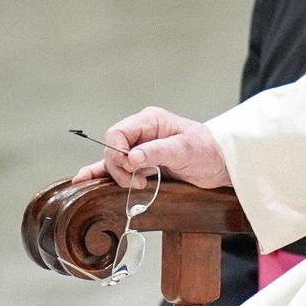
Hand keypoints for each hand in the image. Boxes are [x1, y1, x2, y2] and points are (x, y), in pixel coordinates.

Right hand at [70, 106, 229, 188]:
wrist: (222, 164)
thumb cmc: (208, 151)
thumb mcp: (185, 150)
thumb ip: (158, 152)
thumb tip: (132, 158)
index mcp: (150, 121)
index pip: (118, 133)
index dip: (118, 152)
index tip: (132, 167)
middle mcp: (142, 132)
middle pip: (113, 148)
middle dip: (120, 167)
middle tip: (140, 181)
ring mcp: (141, 148)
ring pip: (114, 160)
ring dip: (119, 175)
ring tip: (137, 184)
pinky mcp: (142, 163)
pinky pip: (117, 167)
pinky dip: (102, 173)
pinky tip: (83, 179)